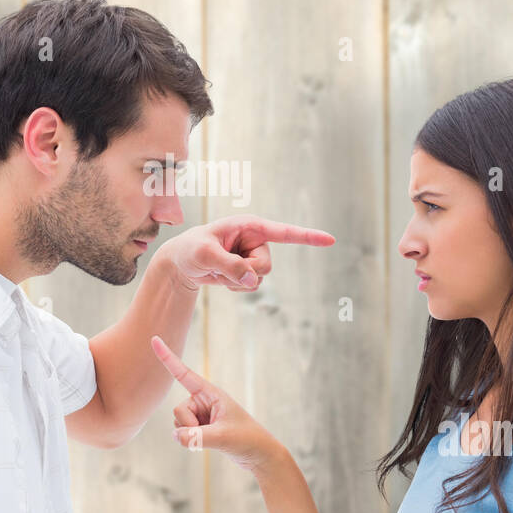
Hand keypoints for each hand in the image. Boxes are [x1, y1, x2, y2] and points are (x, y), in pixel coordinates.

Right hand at [150, 335, 283, 474]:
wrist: (258, 453)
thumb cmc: (246, 438)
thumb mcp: (222, 437)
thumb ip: (197, 437)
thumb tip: (175, 435)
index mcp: (210, 393)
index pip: (183, 373)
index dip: (167, 357)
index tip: (154, 339)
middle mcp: (202, 400)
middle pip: (178, 410)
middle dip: (189, 425)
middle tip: (210, 434)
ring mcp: (200, 414)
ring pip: (178, 423)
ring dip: (190, 435)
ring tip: (213, 438)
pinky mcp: (199, 427)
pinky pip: (182, 433)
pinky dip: (191, 441)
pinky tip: (209, 443)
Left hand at [158, 215, 334, 291]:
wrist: (181, 261)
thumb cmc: (190, 250)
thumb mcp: (205, 255)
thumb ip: (229, 266)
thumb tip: (253, 280)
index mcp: (250, 226)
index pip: (284, 232)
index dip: (308, 237)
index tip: (331, 240)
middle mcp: (255, 239)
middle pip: (266, 266)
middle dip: (245, 272)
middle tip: (220, 266)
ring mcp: (253, 255)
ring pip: (260, 278)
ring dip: (237, 281)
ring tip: (218, 270)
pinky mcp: (248, 269)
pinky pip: (252, 286)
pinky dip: (235, 286)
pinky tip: (221, 277)